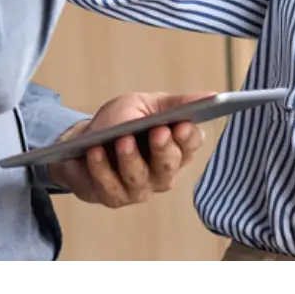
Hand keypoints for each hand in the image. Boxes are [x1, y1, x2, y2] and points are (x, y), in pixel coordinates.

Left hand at [50, 90, 207, 208]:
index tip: (182, 124)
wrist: (80, 143)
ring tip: (122, 139)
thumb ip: (176, 103)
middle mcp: (163, 172)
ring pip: (140, 178)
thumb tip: (213, 96)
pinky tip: (95, 152)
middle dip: (164, 148)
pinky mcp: (115, 197)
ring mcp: (140, 188)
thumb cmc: (119, 123)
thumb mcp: (145, 105)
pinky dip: (101, 167)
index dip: (187, 136)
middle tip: (158, 131)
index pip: (190, 144)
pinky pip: (110, 186)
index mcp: (176, 147)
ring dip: (130, 158)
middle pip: (170, 164)